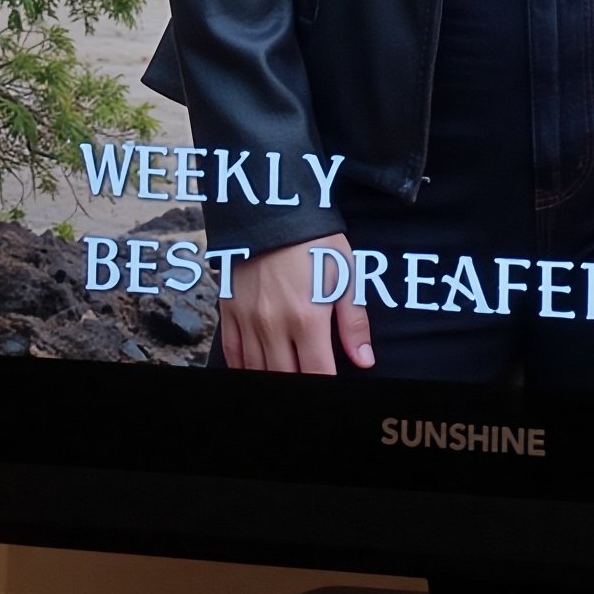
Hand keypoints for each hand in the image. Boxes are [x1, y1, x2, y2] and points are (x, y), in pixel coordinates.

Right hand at [220, 233, 374, 374]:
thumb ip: (353, 322)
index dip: (327, 383)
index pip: (317, 372)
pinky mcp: (229, 311)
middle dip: (301, 381)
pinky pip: (232, 353)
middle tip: (310, 372)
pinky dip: (243, 367)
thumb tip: (364, 361)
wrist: (272, 211)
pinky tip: (255, 368)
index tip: (332, 380)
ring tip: (287, 371)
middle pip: (286, 376)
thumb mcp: (346, 275)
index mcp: (308, 318)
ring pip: (257, 370)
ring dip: (273, 376)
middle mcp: (274, 325)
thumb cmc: (315, 243)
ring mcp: (248, 320)